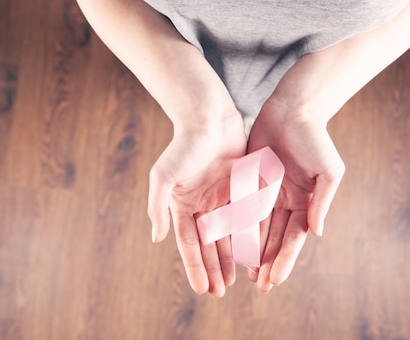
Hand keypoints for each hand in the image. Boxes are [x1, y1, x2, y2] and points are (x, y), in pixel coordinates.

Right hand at [148, 111, 246, 296]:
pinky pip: (245, 217)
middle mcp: (201, 204)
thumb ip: (157, 207)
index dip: (195, 267)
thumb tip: (156, 238)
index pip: (188, 243)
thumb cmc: (184, 145)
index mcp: (181, 204)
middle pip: (208, 244)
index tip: (202, 290)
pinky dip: (247, 235)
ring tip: (235, 280)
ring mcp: (221, 196)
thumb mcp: (163, 176)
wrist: (209, 117)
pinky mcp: (240, 187)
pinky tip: (253, 253)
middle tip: (220, 293)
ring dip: (230, 257)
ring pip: (227, 234)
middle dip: (213, 268)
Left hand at [246, 98, 344, 291]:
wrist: (293, 109)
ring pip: (257, 227)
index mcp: (305, 201)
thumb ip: (321, 202)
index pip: (293, 238)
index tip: (274, 282)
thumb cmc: (315, 139)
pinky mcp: (250, 180)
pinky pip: (242, 206)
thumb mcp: (328, 171)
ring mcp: (267, 192)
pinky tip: (229, 242)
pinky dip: (237, 225)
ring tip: (244, 273)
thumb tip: (315, 233)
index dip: (284, 260)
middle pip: (274, 238)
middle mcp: (286, 201)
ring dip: (252, 250)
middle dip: (267, 262)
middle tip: (258, 286)